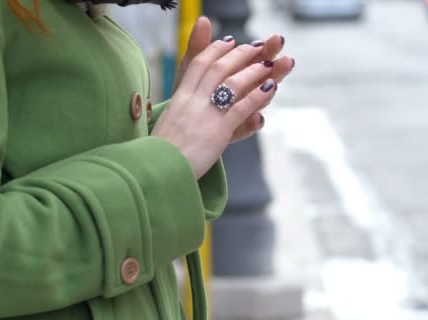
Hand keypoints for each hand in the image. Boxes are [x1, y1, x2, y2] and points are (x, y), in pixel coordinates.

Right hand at [151, 32, 292, 178]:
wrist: (158, 170)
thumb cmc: (161, 152)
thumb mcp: (167, 122)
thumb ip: (178, 107)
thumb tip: (180, 96)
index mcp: (180, 98)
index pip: (198, 64)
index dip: (215, 50)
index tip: (228, 42)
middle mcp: (193, 100)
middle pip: (218, 68)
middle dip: (239, 55)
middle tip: (256, 47)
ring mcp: (206, 114)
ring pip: (232, 84)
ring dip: (253, 72)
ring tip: (269, 65)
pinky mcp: (218, 130)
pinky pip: (242, 108)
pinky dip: (258, 96)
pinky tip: (270, 89)